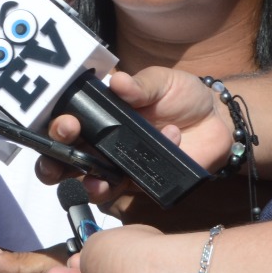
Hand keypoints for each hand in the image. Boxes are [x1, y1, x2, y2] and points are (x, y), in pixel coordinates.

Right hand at [37, 69, 232, 209]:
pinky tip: (148, 163)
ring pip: (86, 182)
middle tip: (68, 156)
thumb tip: (119, 83)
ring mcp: (117, 164)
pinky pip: (124, 191)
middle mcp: (100, 141)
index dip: (54, 128)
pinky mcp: (139, 182)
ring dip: (85, 185)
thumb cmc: (181, 94)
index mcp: (97, 113)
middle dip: (54, 163)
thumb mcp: (161, 81)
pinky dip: (128, 184)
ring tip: (98, 181)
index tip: (67, 124)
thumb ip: (141, 84)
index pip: (63, 123)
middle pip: (62, 160)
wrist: (217, 120)